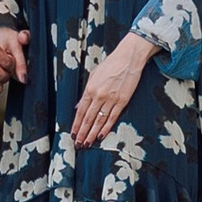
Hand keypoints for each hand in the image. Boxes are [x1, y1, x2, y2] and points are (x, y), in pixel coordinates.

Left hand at [69, 34, 152, 150]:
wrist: (128, 58)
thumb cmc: (110, 64)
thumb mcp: (93, 75)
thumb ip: (86, 92)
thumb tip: (78, 106)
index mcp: (90, 88)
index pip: (81, 111)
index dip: (76, 124)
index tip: (73, 133)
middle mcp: (99, 95)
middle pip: (88, 118)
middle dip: (83, 133)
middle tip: (79, 144)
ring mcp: (111, 99)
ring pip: (99, 121)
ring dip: (92, 134)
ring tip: (87, 143)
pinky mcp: (122, 101)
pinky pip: (112, 118)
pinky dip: (106, 128)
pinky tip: (101, 136)